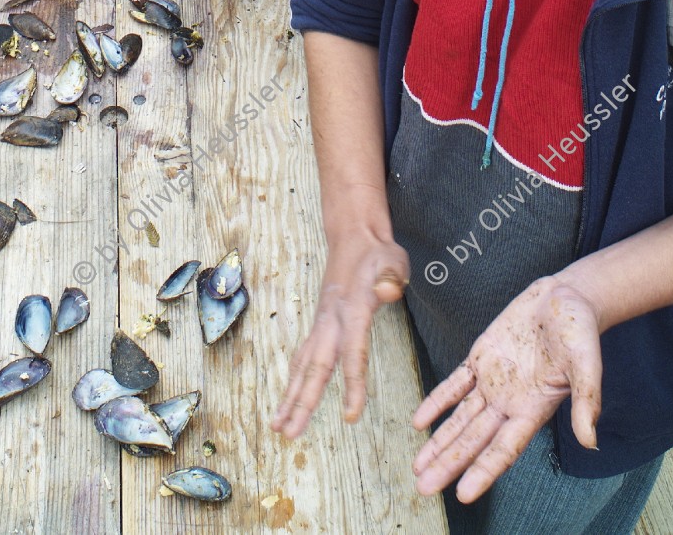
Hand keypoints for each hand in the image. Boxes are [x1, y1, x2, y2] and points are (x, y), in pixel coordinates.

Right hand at [273, 225, 409, 439]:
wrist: (353, 236)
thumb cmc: (377, 253)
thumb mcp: (393, 260)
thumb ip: (392, 276)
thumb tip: (388, 291)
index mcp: (353, 310)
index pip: (352, 353)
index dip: (352, 385)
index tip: (349, 417)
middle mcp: (332, 321)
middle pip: (316, 367)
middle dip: (302, 402)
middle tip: (289, 434)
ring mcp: (322, 323)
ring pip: (303, 366)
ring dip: (291, 397)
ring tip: (279, 427)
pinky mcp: (320, 326)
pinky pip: (304, 358)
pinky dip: (294, 381)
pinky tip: (288, 400)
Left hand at [412, 278, 603, 503]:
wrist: (565, 297)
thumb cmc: (580, 331)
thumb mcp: (587, 364)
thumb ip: (587, 401)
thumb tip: (590, 441)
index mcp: (533, 409)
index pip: (503, 449)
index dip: (483, 472)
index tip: (462, 494)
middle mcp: (509, 401)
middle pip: (474, 441)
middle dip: (449, 465)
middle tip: (424, 488)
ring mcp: (493, 380)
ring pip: (460, 418)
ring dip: (439, 441)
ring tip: (417, 466)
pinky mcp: (481, 356)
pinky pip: (455, 384)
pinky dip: (436, 402)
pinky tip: (419, 421)